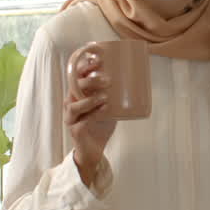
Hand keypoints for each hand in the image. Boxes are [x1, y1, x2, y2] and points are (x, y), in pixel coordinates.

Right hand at [64, 45, 115, 184]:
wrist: (94, 150)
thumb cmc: (100, 124)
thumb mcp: (109, 105)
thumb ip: (116, 93)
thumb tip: (138, 78)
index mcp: (77, 94)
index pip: (76, 76)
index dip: (84, 66)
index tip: (98, 59)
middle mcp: (71, 103)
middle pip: (74, 88)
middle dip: (90, 81)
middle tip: (107, 79)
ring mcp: (71, 118)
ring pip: (75, 104)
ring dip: (90, 99)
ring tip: (105, 96)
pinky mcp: (76, 131)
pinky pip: (83, 121)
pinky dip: (94, 115)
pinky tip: (104, 111)